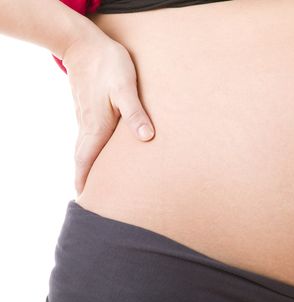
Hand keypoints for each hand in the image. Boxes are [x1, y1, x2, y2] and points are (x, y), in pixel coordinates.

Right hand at [61, 33, 154, 195]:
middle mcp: (88, 125)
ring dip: (88, 166)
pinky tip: (101, 153)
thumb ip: (135, 113)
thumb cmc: (109, 65)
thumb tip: (146, 138)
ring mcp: (86, 117)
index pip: (86, 160)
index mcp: (97, 126)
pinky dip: (91, 151)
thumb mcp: (126, 88)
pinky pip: (88, 137)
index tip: (85, 201)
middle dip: (85, 179)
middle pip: (83, 159)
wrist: (85, 44)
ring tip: (97, 183)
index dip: (85, 181)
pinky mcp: (89, 109)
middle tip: (91, 200)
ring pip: (85, 148)